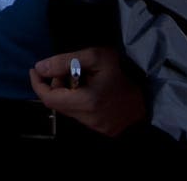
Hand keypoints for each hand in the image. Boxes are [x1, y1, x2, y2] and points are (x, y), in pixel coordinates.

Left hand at [29, 45, 145, 136]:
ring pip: (70, 111)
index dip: (38, 84)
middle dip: (55, 86)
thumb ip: (63, 62)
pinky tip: (89, 89)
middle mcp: (92, 120)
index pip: (50, 99)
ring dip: (67, 94)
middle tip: (64, 69)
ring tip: (80, 77)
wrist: (152, 86)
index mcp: (87, 102)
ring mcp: (100, 129)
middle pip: (59, 105)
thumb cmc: (123, 66)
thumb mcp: (93, 55)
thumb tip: (39, 68)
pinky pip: (82, 117)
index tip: (34, 69)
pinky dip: (78, 102)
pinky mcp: (106, 131)